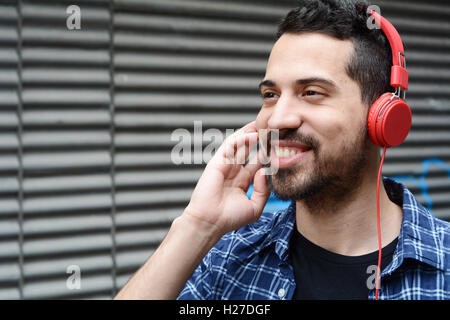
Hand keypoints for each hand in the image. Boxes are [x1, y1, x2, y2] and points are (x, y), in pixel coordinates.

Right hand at [183, 121, 270, 235]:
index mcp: (241, 181)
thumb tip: (265, 172)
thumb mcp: (254, 207)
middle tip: (273, 129)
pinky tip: (254, 134)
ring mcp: (225, 166)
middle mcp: (233, 172)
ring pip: (239, 145)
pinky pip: (230, 146)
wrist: (210, 223)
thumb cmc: (229, 219)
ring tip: (264, 125)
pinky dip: (241, 139)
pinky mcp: (217, 163)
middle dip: (259, 140)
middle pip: (248, 150)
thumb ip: (263, 190)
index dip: (267, 153)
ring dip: (251, 134)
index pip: (256, 162)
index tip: (280, 145)